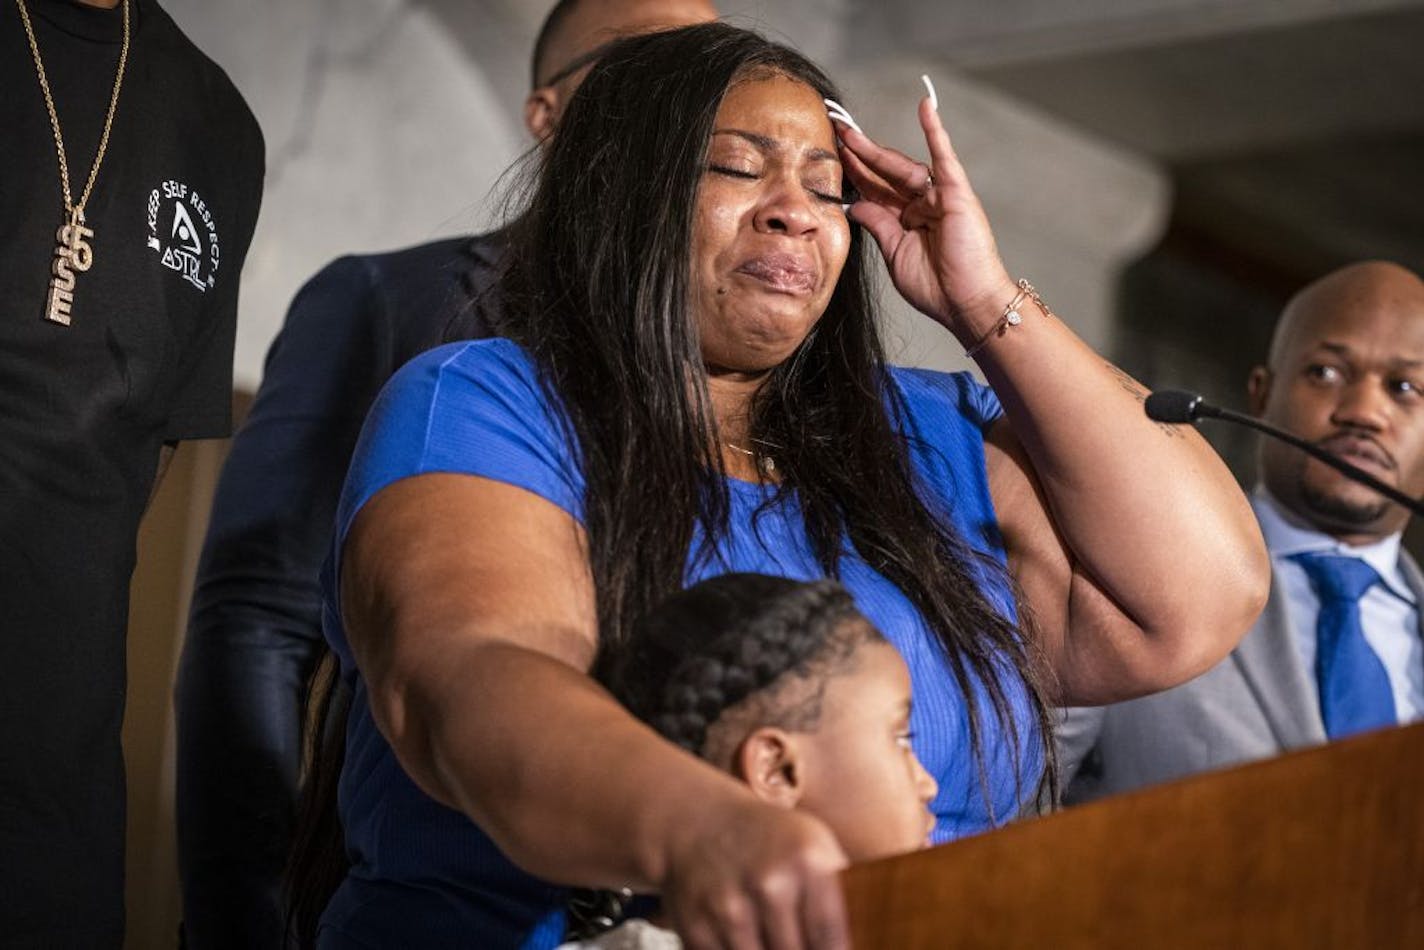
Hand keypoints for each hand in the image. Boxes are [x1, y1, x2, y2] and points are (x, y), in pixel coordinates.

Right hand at [661, 798, 849, 949]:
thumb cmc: (771, 841)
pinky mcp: (697, 927)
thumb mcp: (816, 848)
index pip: (832, 939)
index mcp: (808, 861)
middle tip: (800, 942)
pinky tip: (745, 939)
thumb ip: (841, 897)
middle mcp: (769, 883)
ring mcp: (729, 907)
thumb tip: (867, 945)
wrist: (701, 822)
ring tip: (775, 938)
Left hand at [836, 94, 1014, 338]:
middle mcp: (920, 204)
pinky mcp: (955, 192)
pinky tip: (925, 106)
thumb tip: (854, 204)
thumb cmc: (935, 286)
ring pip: (902, 166)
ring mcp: (938, 196)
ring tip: (848, 133)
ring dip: (875, 149)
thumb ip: (877, 225)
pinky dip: (935, 131)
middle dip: (858, 155)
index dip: (853, 172)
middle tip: (834, 131)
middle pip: (884, 174)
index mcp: (903, 220)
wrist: (966, 302)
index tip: (831, 155)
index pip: (873, 190)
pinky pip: (943, 157)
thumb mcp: (895, 253)